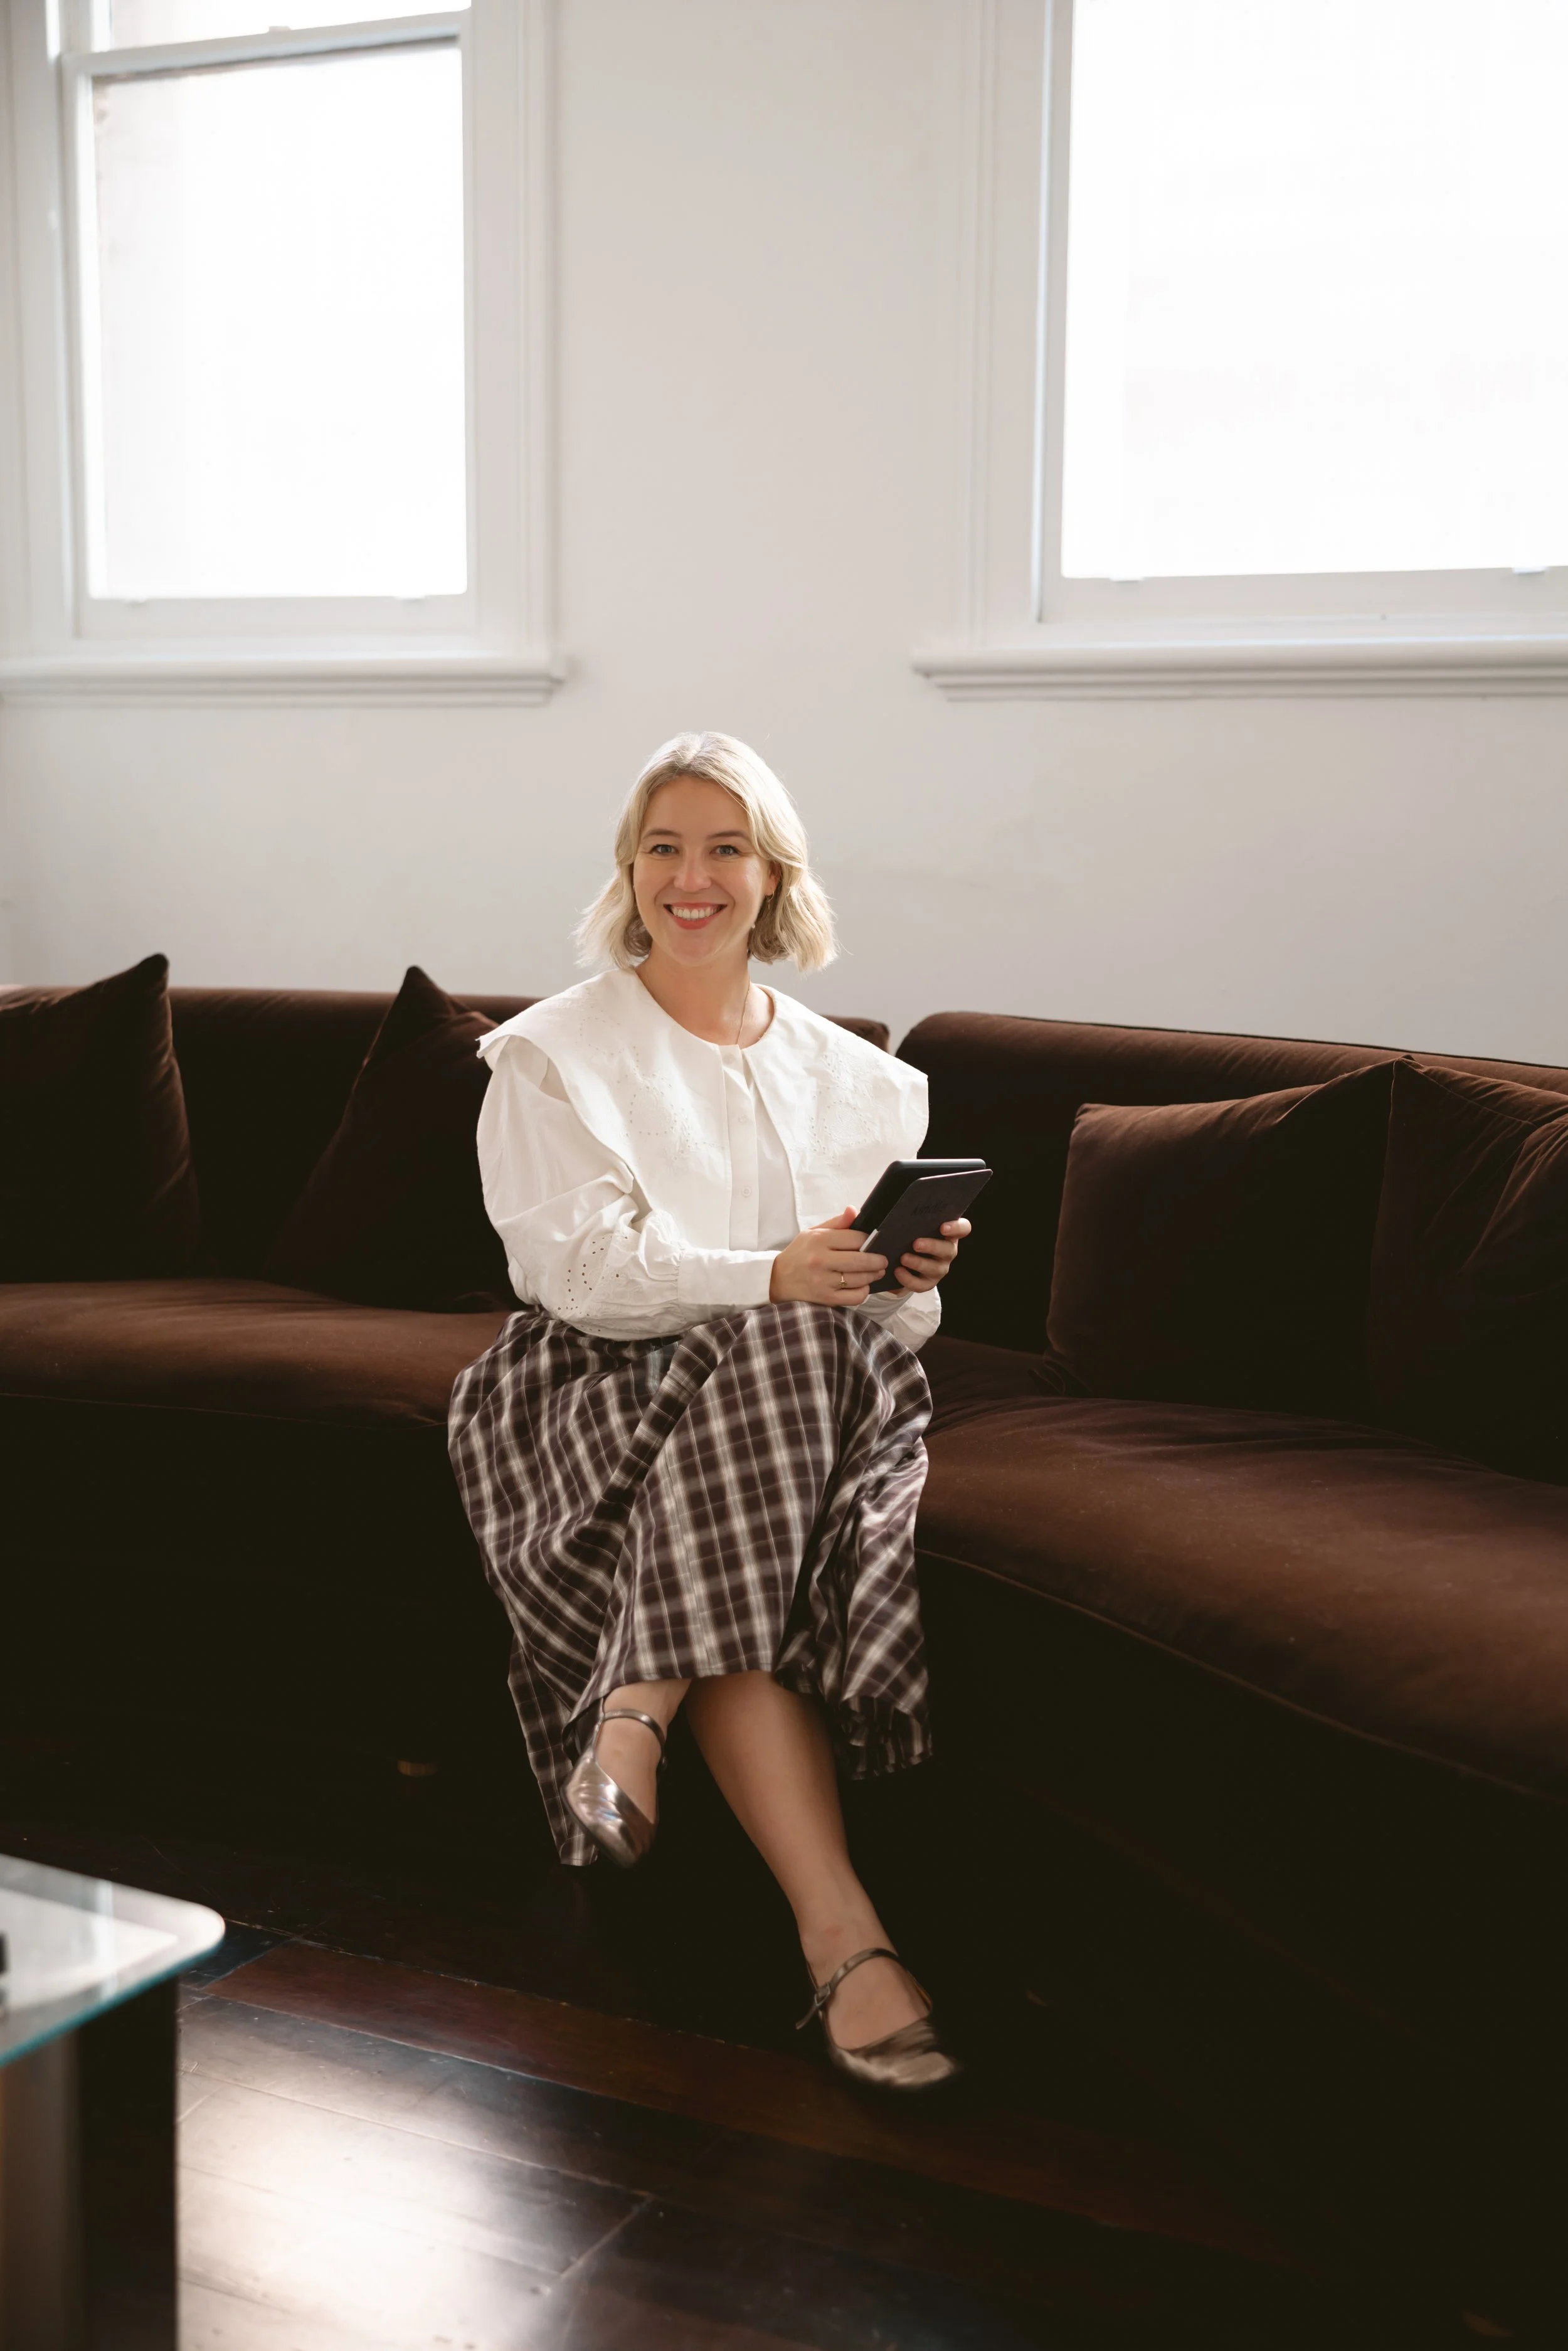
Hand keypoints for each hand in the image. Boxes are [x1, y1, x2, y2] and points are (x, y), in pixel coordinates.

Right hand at [769, 1207, 886, 1306]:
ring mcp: (823, 1281)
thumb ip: (836, 1223)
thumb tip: (854, 1210)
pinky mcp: (826, 1298)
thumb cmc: (799, 1254)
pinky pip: (854, 1297)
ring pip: (860, 1279)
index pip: (856, 1238)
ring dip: (873, 1276)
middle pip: (861, 1260)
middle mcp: (821, 1260)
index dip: (868, 1241)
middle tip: (883, 1261)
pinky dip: (863, 1291)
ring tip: (876, 1272)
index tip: (872, 1244)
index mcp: (819, 1240)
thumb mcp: (813, 1233)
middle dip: (878, 1260)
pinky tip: (863, 1286)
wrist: (777, 1279)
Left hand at [887, 1217, 970, 1294]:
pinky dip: (909, 1279)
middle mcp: (948, 1251)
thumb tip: (899, 1213)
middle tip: (915, 1243)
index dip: (956, 1228)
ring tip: (903, 1258)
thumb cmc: (910, 1236)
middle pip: (949, 1250)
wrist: (901, 1260)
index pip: (963, 1228)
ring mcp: (940, 1268)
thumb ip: (914, 1220)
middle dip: (932, 1246)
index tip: (943, 1227)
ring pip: (935, 1268)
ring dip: (919, 1263)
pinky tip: (897, 1271)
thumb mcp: (913, 1227)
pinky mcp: (928, 1283)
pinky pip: (921, 1284)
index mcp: (949, 1234)